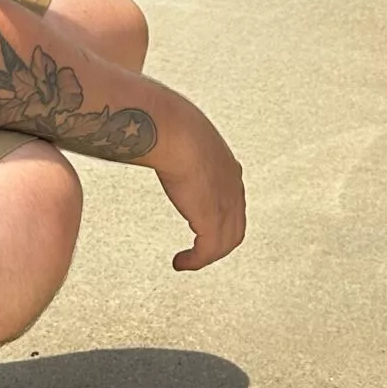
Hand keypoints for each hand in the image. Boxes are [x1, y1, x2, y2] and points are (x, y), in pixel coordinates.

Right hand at [152, 105, 247, 271]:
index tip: (205, 225)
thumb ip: (176, 145)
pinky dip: (197, 261)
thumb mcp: (182, 135)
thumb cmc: (172, 125)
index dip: (222, 217)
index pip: (233, 201)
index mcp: (228, 168)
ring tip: (190, 262)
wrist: (174, 131)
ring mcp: (226, 204)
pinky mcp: (212, 220)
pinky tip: (182, 262)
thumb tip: (151, 137)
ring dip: (208, 255)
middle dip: (220, 242)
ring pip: (227, 241)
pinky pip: (210, 250)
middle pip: (236, 226)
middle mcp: (233, 188)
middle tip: (201, 251)